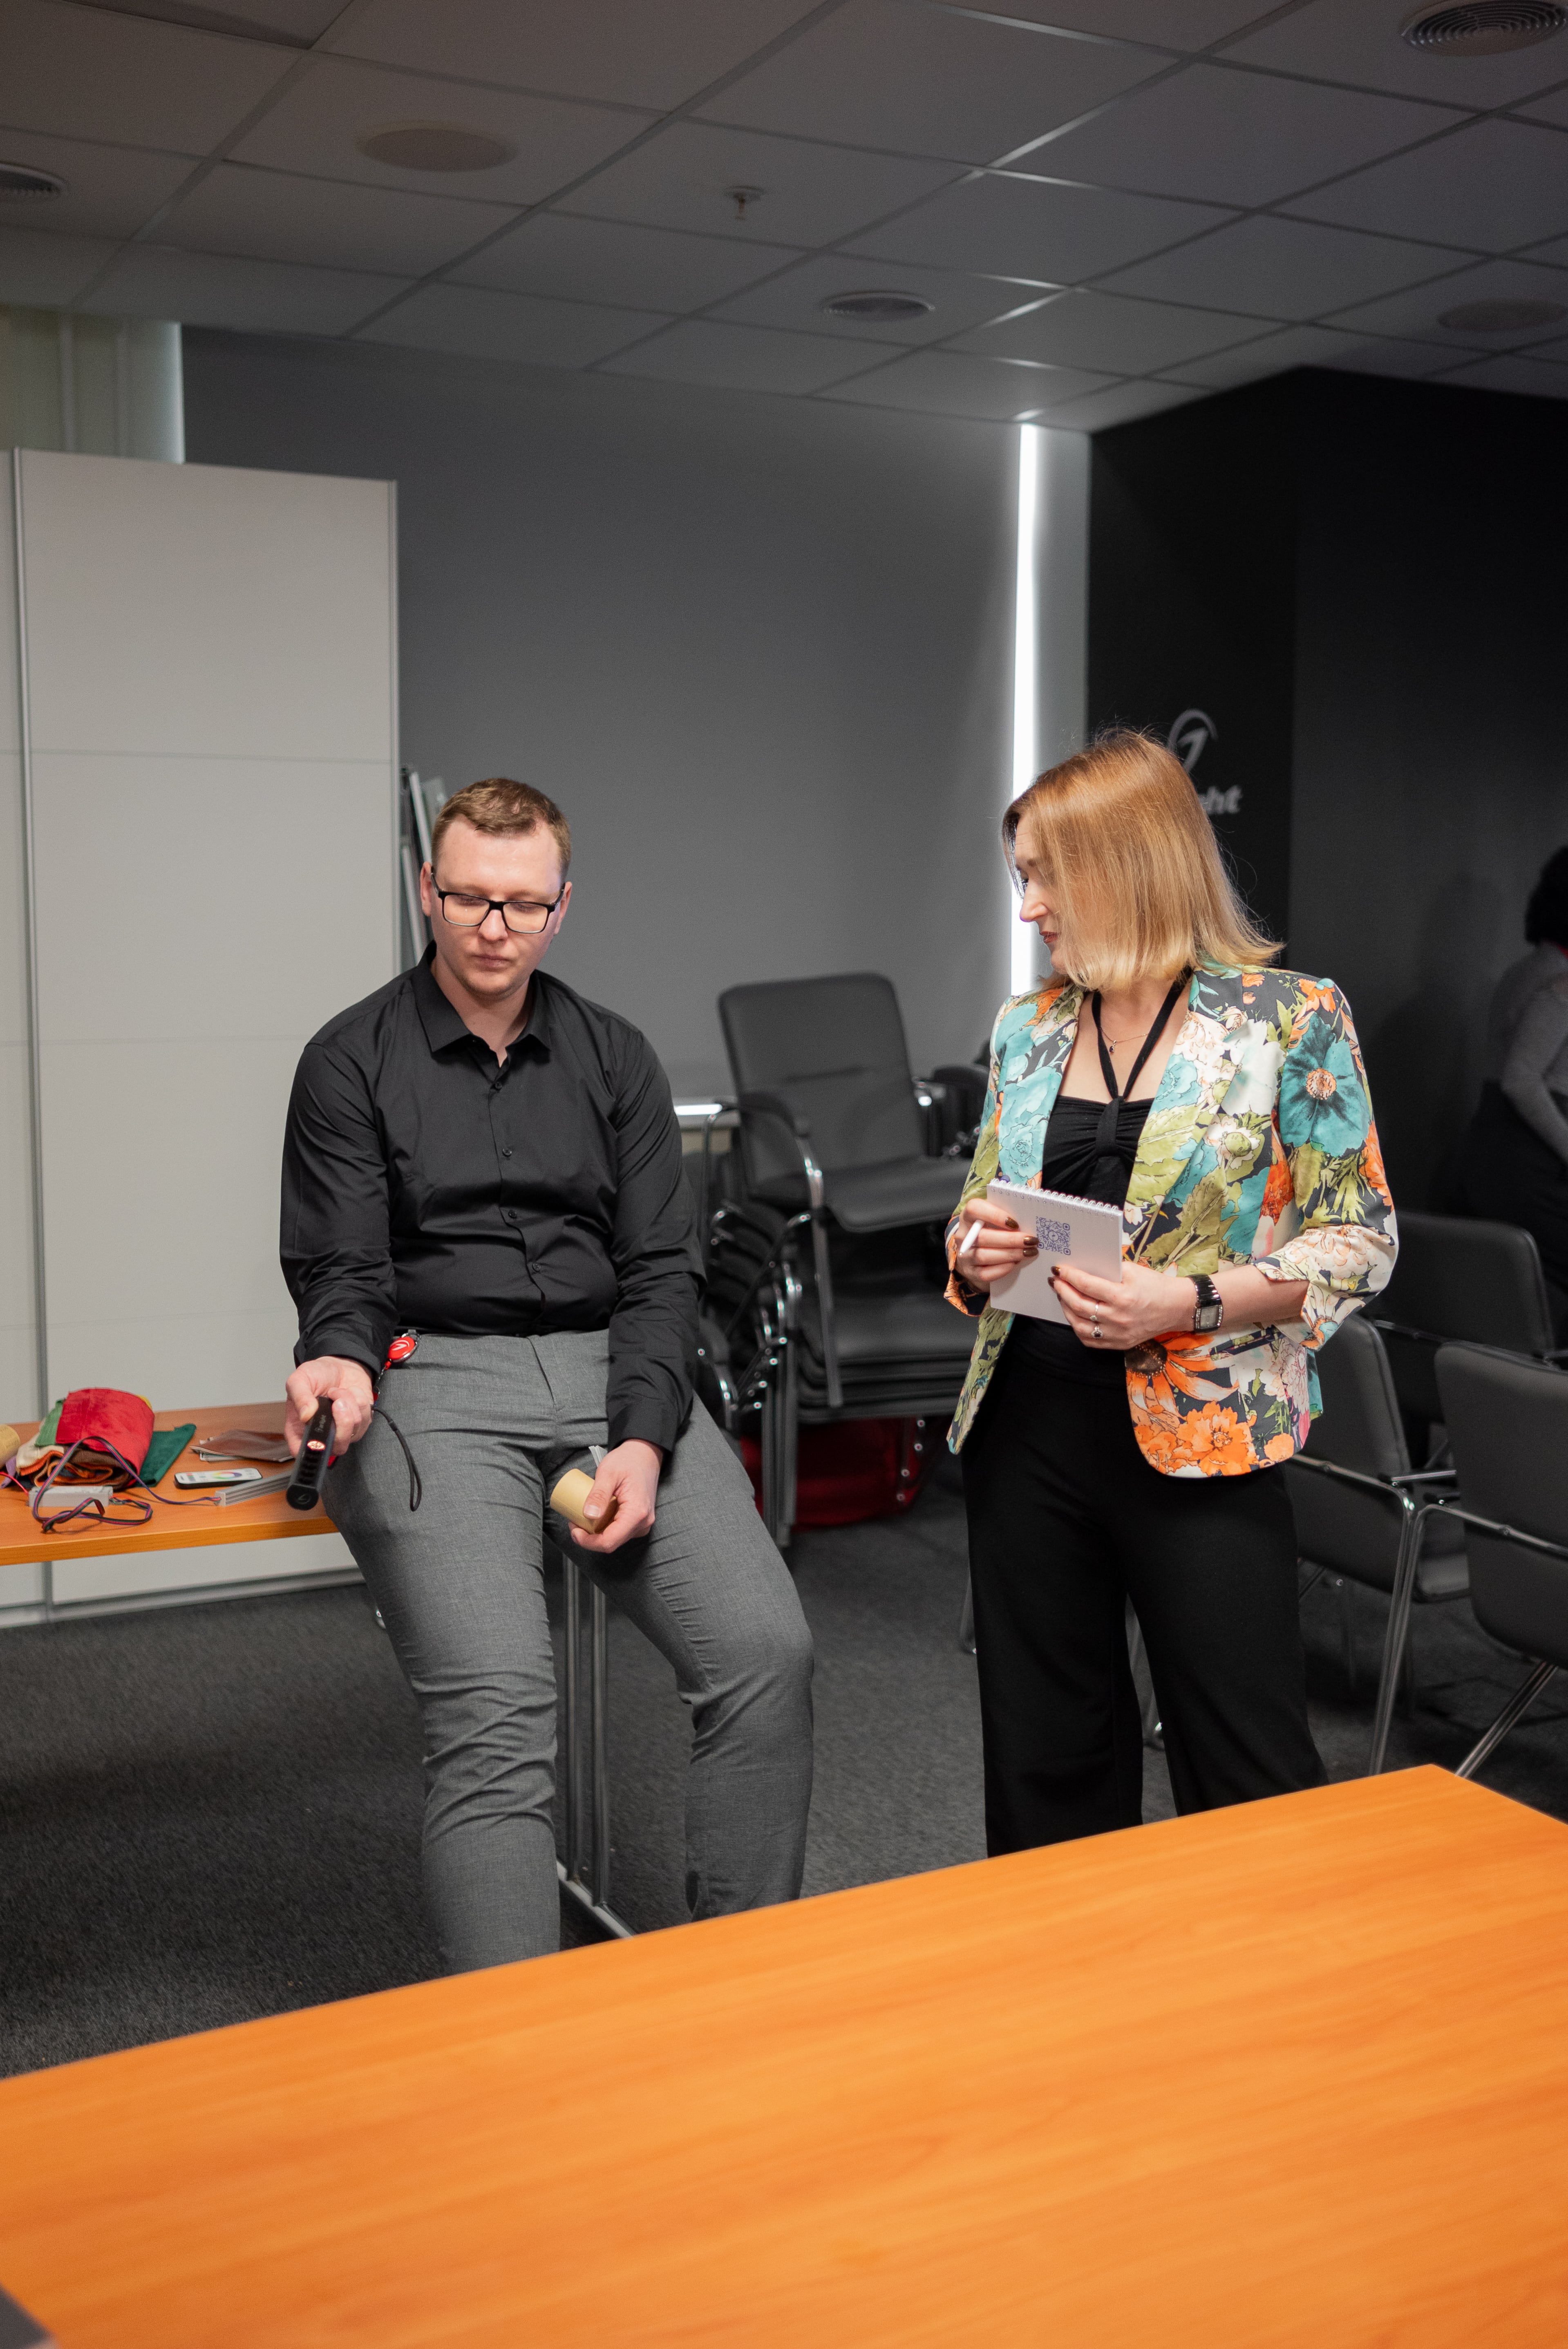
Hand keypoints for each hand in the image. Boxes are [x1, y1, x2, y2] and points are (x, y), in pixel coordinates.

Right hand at [285, 1357, 375, 1454]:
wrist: (338, 1365)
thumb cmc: (316, 1375)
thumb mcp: (300, 1379)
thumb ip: (299, 1396)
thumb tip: (306, 1414)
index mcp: (300, 1429)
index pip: (303, 1452)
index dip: (312, 1449)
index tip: (318, 1434)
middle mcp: (322, 1435)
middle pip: (337, 1447)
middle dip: (341, 1420)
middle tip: (335, 1400)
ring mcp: (343, 1431)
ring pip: (354, 1428)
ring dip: (348, 1402)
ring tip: (337, 1392)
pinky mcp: (360, 1423)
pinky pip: (366, 1417)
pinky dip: (359, 1399)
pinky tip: (349, 1394)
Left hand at [571, 1439, 661, 1553]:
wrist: (645, 1455)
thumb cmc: (628, 1461)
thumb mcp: (609, 1473)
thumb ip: (599, 1494)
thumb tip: (588, 1515)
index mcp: (636, 1513)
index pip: (610, 1541)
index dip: (588, 1542)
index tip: (574, 1530)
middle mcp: (643, 1522)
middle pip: (611, 1543)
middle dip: (589, 1537)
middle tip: (574, 1522)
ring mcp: (642, 1523)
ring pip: (615, 1539)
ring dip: (596, 1533)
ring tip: (582, 1517)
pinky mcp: (638, 1520)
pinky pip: (619, 1531)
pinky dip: (604, 1528)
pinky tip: (595, 1517)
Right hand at [954, 1198, 1037, 1292]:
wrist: (977, 1256)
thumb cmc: (991, 1232)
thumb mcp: (994, 1221)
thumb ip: (1005, 1217)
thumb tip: (1029, 1220)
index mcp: (968, 1217)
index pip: (974, 1209)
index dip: (994, 1215)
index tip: (1015, 1222)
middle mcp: (962, 1236)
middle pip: (982, 1236)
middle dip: (1010, 1239)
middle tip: (1031, 1240)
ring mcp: (964, 1256)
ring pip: (983, 1255)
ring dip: (1010, 1254)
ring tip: (1028, 1252)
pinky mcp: (970, 1272)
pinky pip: (985, 1273)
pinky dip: (1002, 1268)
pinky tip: (1016, 1263)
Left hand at [1052, 1262, 1196, 1349]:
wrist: (1177, 1308)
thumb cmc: (1156, 1286)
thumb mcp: (1133, 1270)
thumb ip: (1108, 1270)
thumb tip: (1082, 1267)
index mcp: (1123, 1296)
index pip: (1086, 1285)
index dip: (1069, 1276)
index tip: (1059, 1269)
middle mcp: (1119, 1318)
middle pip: (1079, 1306)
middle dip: (1062, 1291)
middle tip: (1055, 1281)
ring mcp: (1118, 1334)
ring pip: (1080, 1326)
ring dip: (1066, 1310)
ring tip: (1062, 1297)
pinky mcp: (1119, 1344)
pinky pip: (1090, 1341)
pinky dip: (1077, 1328)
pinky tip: (1074, 1316)